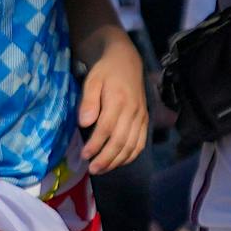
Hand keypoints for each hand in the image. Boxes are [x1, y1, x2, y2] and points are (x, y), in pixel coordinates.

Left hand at [76, 26, 149, 171]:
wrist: (126, 60)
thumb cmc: (105, 71)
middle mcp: (133, 111)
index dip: (96, 144)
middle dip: (106, 158)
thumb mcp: (92, 80)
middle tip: (92, 169)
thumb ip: (89, 101)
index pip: (107, 128)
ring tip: (101, 169)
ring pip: (132, 146)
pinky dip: (130, 156)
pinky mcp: (145, 121)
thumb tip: (84, 123)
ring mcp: (141, 117)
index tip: (84, 155)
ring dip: (117, 161)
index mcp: (118, 100)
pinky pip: (141, 143)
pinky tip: (118, 162)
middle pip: (121, 141)